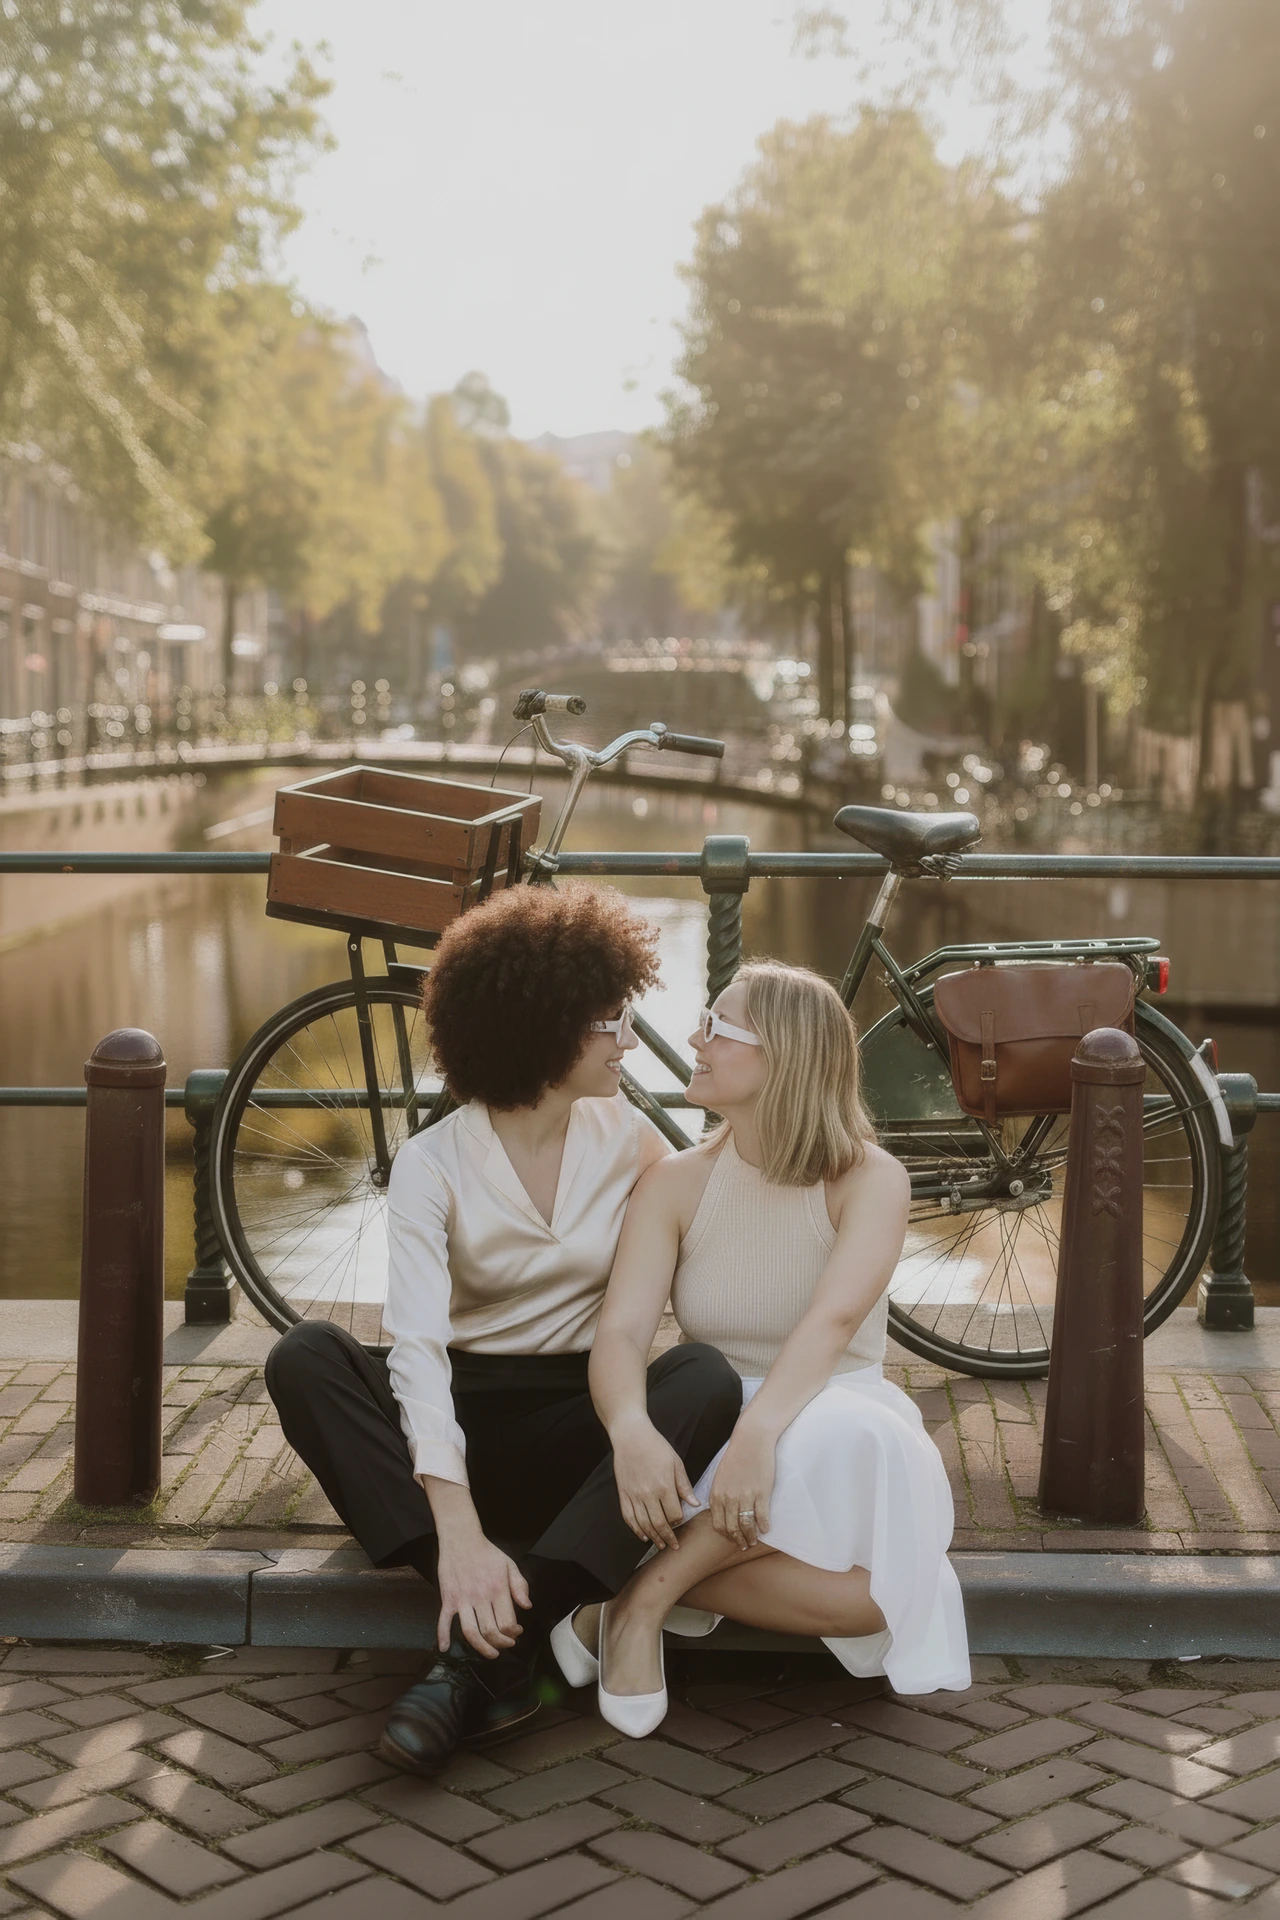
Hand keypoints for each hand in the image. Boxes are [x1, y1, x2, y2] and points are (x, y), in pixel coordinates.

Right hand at [425, 1493, 529, 1657]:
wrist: (461, 1538)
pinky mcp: (447, 1598)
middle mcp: (480, 1596)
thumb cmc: (487, 1552)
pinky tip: (445, 1647)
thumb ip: (520, 1586)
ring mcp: (462, 1598)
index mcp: (497, 1588)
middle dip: (501, 1644)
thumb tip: (527, 1607)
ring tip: (490, 1653)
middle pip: (491, 1631)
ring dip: (481, 1648)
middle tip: (505, 1645)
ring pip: (470, 1633)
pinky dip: (443, 1636)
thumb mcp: (509, 1564)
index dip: (513, 1632)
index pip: (507, 1622)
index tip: (516, 1632)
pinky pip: (443, 1621)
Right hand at [610, 1415, 694, 1551]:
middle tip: (674, 1546)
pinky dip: (635, 1529)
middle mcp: (648, 1494)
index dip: (679, 1521)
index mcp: (664, 1486)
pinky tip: (642, 1535)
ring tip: (660, 1544)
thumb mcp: (676, 1462)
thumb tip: (695, 1504)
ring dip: (653, 1537)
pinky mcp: (623, 1494)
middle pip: (659, 1524)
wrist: (631, 1436)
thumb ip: (684, 1486)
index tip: (681, 1522)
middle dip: (668, 1538)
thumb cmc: (656, 1446)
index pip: (674, 1514)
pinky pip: (629, 1517)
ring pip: (644, 1524)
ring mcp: (634, 1495)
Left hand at [709, 1425, 776, 1550]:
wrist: (751, 1440)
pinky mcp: (761, 1493)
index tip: (732, 1539)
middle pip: (732, 1528)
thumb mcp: (720, 1476)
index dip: (726, 1535)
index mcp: (717, 1494)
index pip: (718, 1524)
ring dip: (751, 1537)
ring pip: (747, 1526)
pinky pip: (762, 1516)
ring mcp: (745, 1496)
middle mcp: (729, 1498)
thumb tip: (721, 1511)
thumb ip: (720, 1494)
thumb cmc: (736, 1456)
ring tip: (755, 1540)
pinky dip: (764, 1526)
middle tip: (745, 1545)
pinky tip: (766, 1529)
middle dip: (738, 1540)